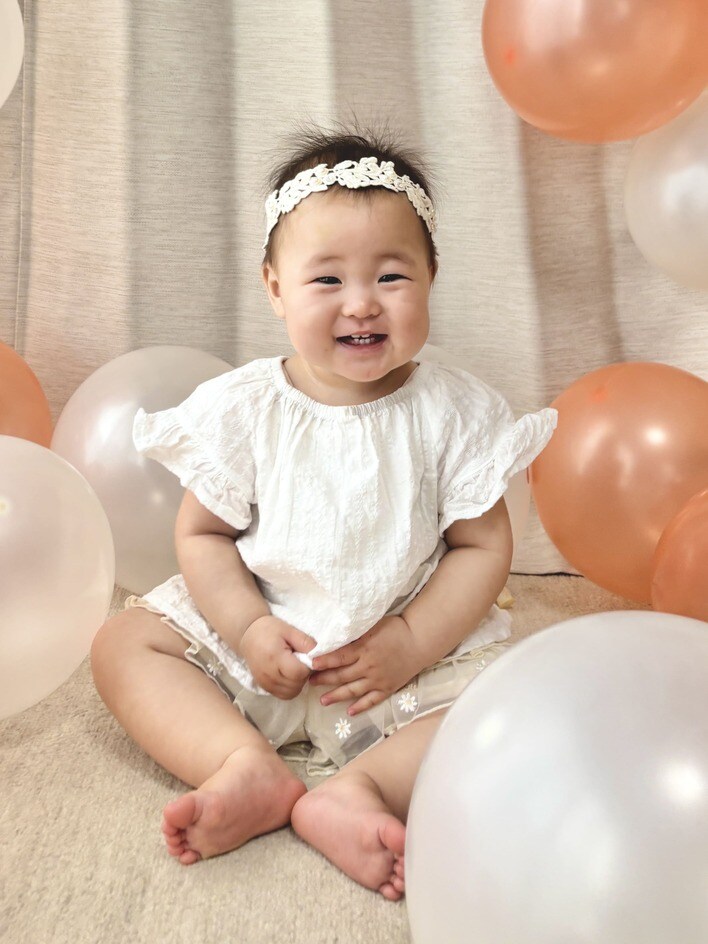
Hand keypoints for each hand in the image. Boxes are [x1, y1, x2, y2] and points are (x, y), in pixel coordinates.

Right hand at [239, 615, 314, 699]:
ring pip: (291, 693)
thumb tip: (320, 655)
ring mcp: (265, 683)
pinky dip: (290, 688)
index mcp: (275, 657)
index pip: (299, 672)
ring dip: (298, 683)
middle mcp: (268, 674)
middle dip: (304, 675)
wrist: (248, 635)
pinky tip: (289, 675)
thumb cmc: (269, 629)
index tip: (306, 657)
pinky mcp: (264, 687)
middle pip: (296, 685)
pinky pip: (283, 695)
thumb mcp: (289, 630)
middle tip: (301, 661)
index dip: (308, 666)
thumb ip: (305, 642)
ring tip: (295, 667)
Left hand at [308, 615, 423, 715]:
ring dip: (336, 696)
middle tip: (309, 682)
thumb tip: (336, 637)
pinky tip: (349, 712)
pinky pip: (371, 700)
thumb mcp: (372, 626)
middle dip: (324, 679)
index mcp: (364, 648)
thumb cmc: (395, 629)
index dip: (324, 661)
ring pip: (353, 690)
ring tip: (322, 701)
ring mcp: (378, 679)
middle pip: (342, 675)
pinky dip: (360, 707)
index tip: (310, 663)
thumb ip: (356, 634)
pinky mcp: (387, 688)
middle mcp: (369, 666)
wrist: (419, 641)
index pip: (339, 657)